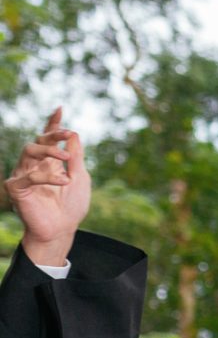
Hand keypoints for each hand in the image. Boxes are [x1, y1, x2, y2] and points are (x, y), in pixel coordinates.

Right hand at [6, 108, 90, 266]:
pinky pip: (28, 175)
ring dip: (48, 150)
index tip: (60, 108)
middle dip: (53, 134)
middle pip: (38, 140)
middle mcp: (35, 165)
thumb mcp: (80, 177)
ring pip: (28, 151)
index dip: (53, 124)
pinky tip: (63, 181)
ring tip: (66, 158)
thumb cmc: (71, 205)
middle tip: (68, 134)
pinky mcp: (17, 188)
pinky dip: (48, 176)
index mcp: (51, 161)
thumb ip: (76, 156)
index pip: (49, 138)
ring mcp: (24, 174)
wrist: (63, 229)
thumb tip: (74, 133)